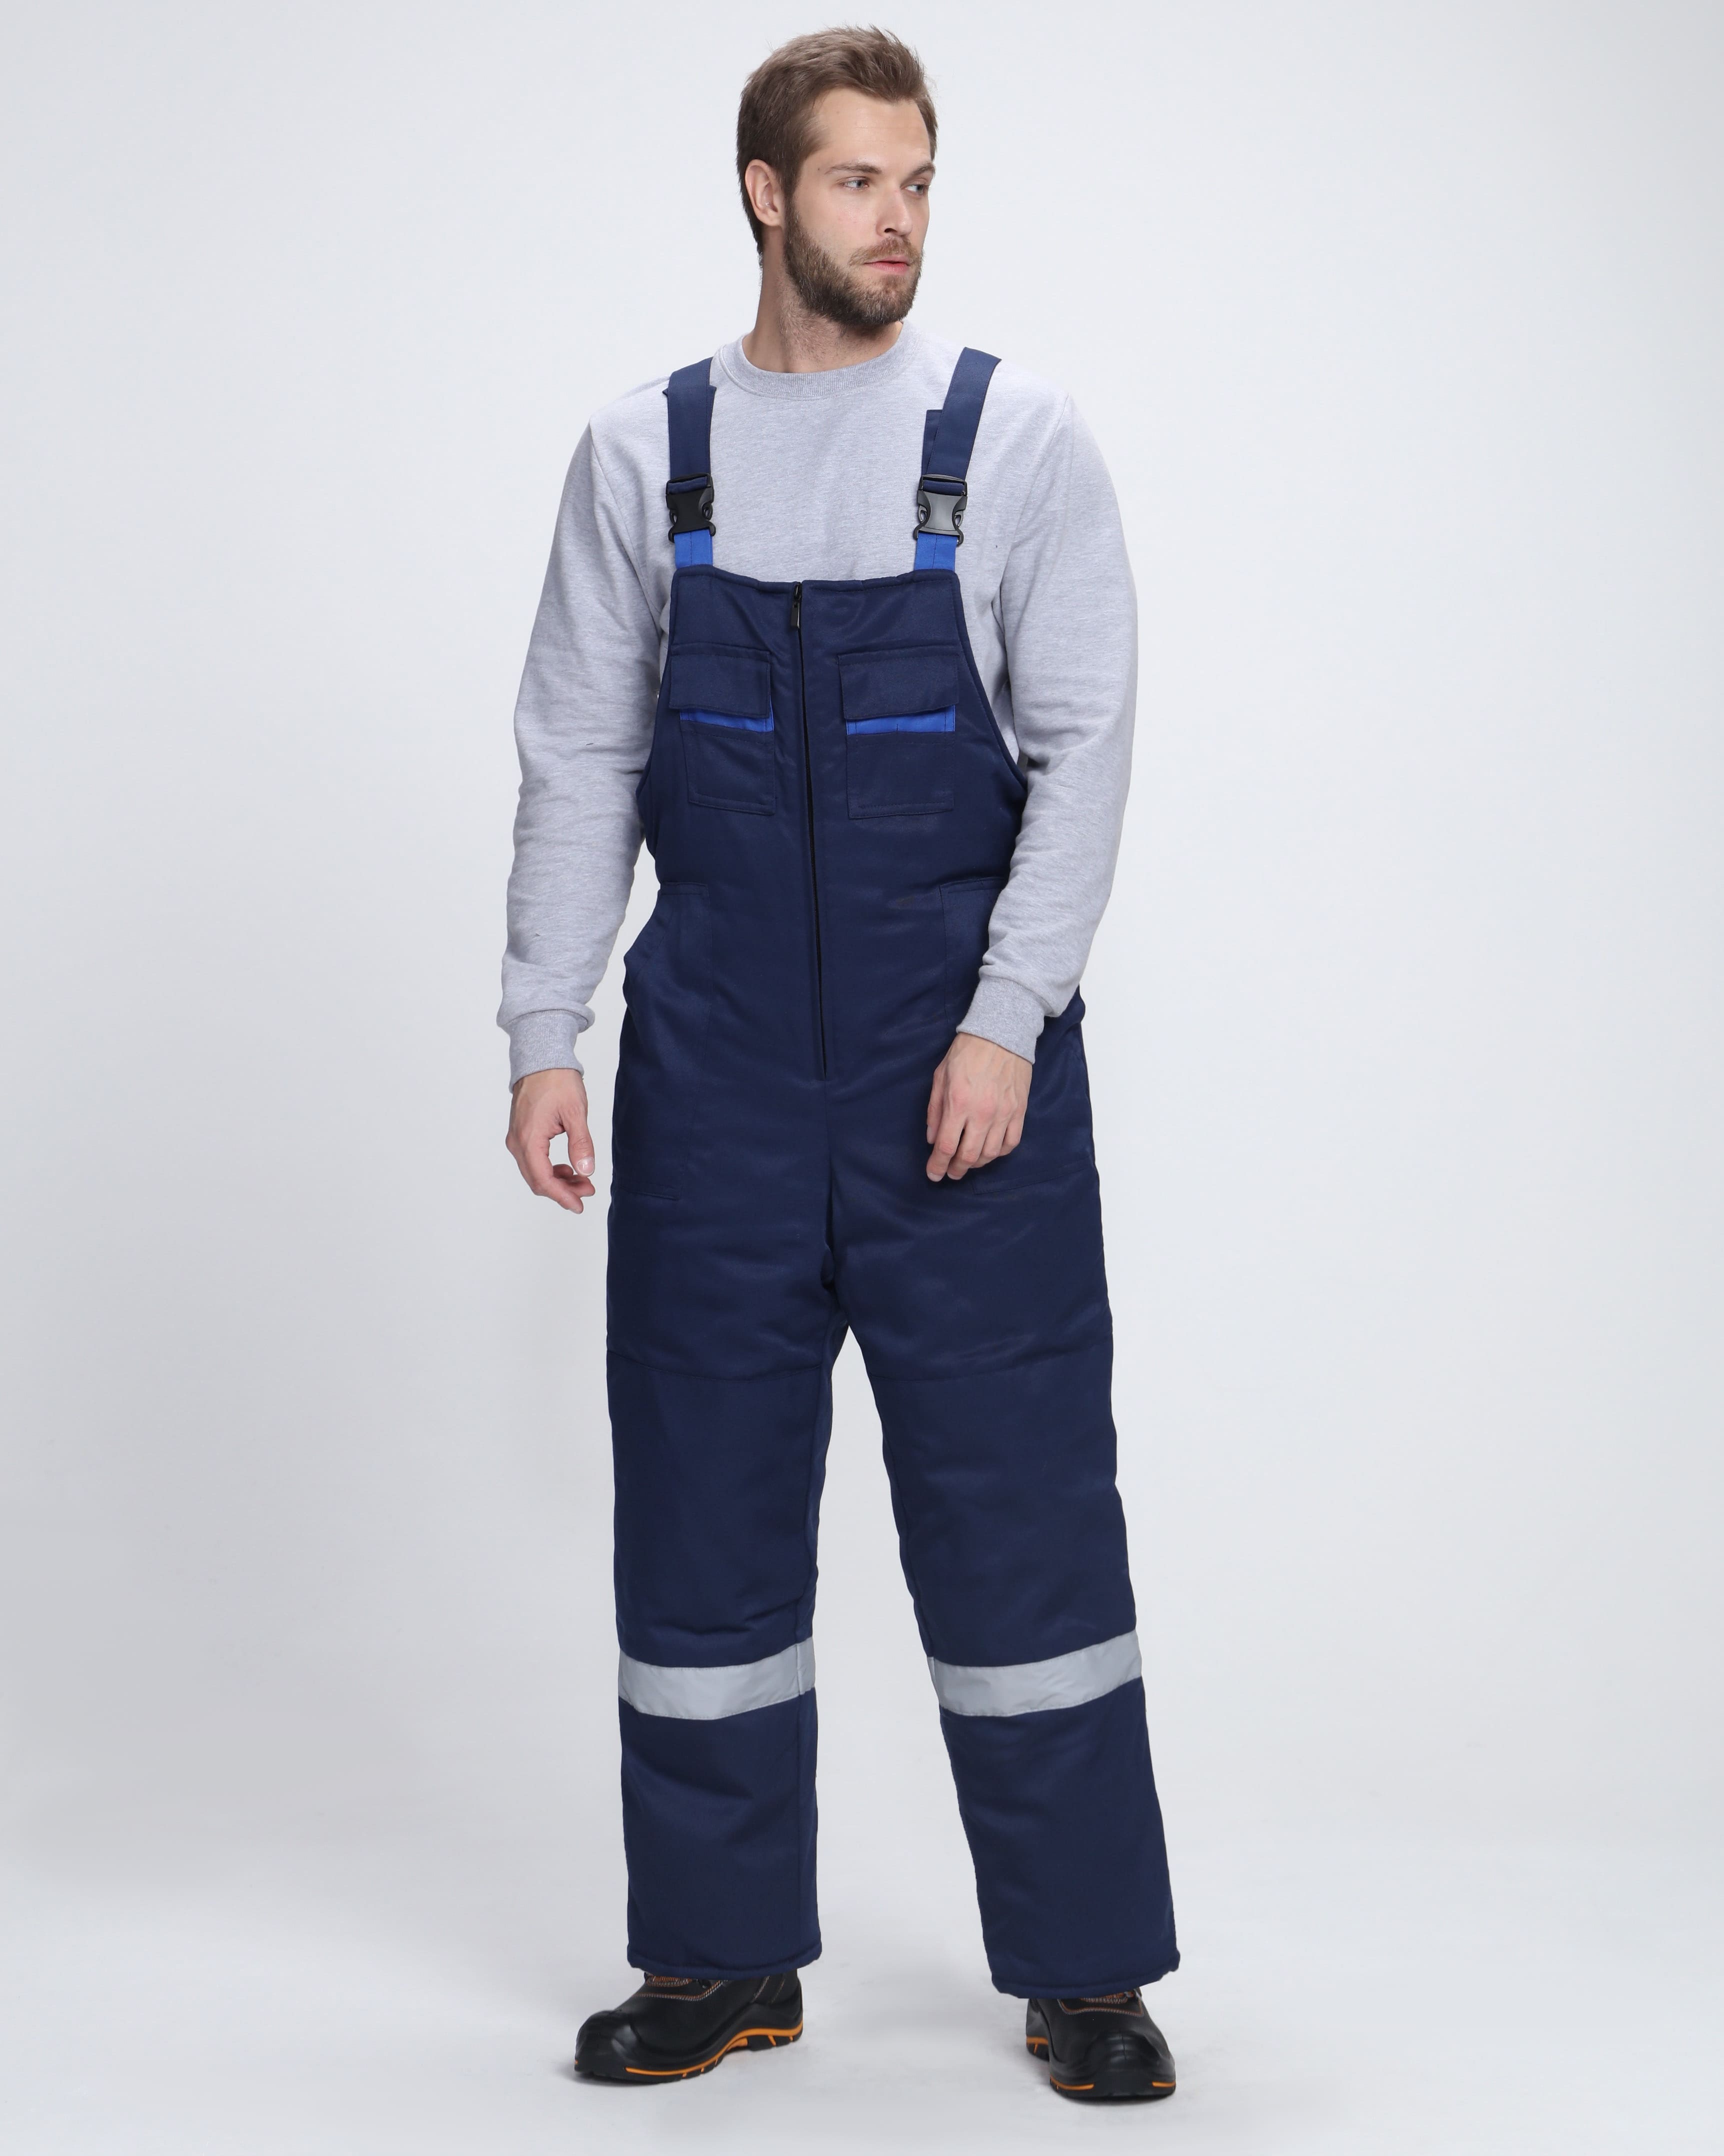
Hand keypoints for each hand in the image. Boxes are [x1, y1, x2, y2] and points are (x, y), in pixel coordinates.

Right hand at [506, 1068, 595, 1212]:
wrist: (541, 1059)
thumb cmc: (557, 1081)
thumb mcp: (576, 1112)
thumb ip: (581, 1143)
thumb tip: (586, 1171)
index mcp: (529, 1138)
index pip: (543, 1179)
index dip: (562, 1196)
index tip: (579, 1205)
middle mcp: (517, 1142)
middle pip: (537, 1180)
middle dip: (562, 1190)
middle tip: (588, 1191)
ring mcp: (516, 1138)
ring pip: (534, 1172)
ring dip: (557, 1181)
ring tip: (583, 1181)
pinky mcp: (520, 1134)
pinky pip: (532, 1160)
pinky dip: (550, 1169)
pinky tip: (568, 1168)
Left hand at [925, 1033, 1031, 1180]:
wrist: (1002, 1033)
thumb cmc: (967, 1052)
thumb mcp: (940, 1076)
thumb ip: (935, 1110)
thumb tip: (932, 1138)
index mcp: (959, 1103)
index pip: (946, 1147)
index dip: (938, 1165)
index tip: (933, 1174)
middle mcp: (982, 1113)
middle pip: (968, 1156)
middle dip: (956, 1170)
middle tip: (950, 1173)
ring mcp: (1004, 1113)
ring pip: (991, 1154)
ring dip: (976, 1163)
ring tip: (968, 1163)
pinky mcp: (1019, 1111)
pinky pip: (1011, 1143)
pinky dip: (999, 1153)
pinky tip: (990, 1151)